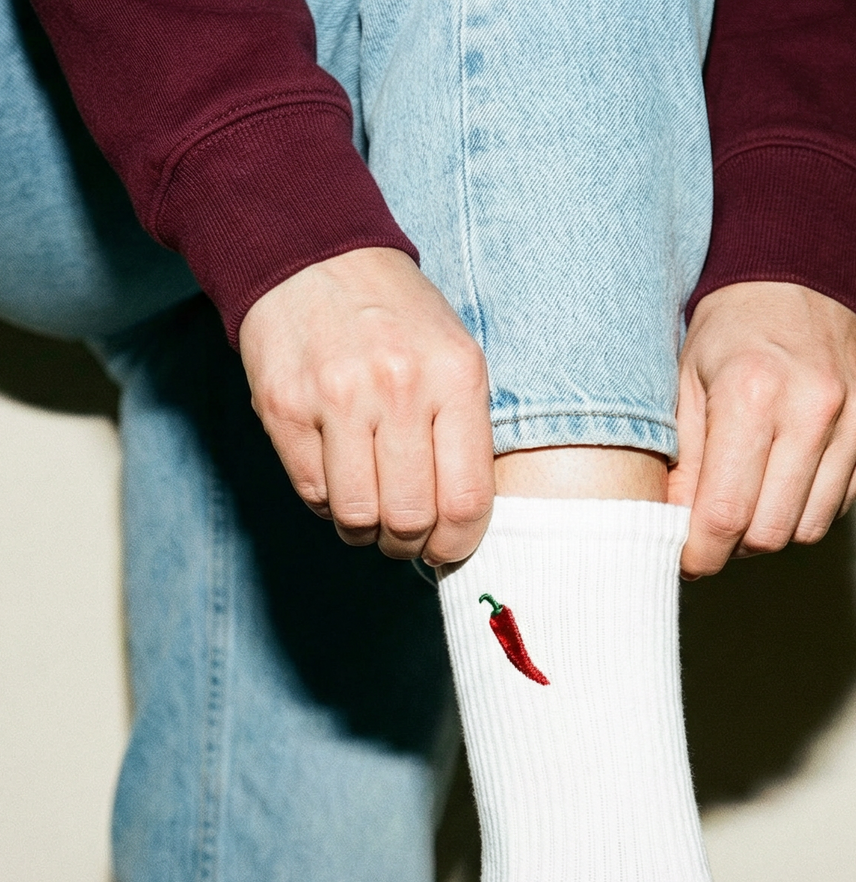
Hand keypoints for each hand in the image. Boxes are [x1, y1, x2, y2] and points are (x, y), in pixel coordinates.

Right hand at [238, 246, 493, 564]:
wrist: (313, 255)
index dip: (457, 544)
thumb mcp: (455, 357)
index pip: (466, 500)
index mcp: (455, 377)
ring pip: (357, 517)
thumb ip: (467, 434)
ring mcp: (336, 397)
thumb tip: (465, 524)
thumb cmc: (397, 319)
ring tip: (371, 505)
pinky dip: (328, 502)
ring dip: (365, 529)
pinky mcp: (284, 408)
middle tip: (406, 532)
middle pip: (410, 518)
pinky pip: (312, 494)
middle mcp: (398, 387)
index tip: (448, 547)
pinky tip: (338, 473)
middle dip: (409, 542)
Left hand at [670, 281, 855, 577]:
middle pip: (772, 532)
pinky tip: (786, 474)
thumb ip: (679, 464)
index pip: (726, 515)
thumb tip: (674, 530)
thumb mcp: (683, 386)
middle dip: (735, 545)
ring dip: (774, 527)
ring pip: (811, 526)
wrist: (801, 273)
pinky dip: (809, 503)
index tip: (686, 559)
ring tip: (750, 498)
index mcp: (752, 394)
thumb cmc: (730, 333)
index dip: (700, 554)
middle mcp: (815, 407)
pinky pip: (843, 501)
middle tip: (714, 528)